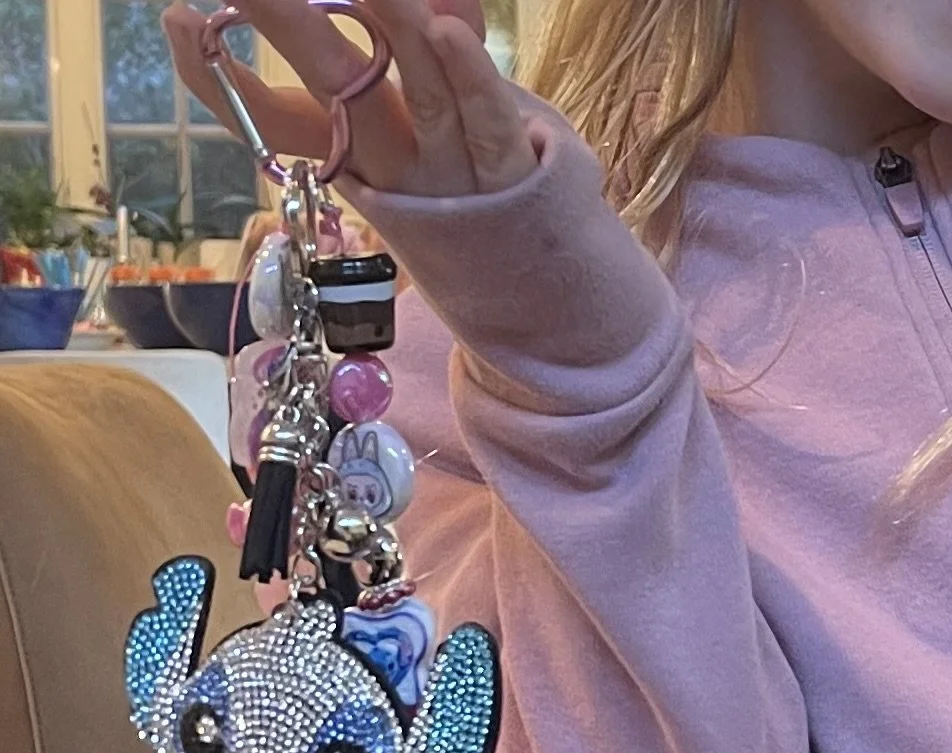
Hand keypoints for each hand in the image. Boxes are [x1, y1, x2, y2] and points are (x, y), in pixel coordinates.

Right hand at [162, 0, 535, 197]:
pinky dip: (470, 78)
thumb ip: (390, 56)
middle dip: (283, 24)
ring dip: (390, 24)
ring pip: (418, 94)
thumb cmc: (466, 197)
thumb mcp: (414, 131)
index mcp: (353, 161)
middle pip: (331, 88)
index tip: (178, 19)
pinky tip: (445, 27)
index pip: (271, 121)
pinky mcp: (511, 180)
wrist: (540, 292)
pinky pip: (489, 125)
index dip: (218, 81)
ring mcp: (452, 179)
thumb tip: (388, 4)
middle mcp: (392, 168)